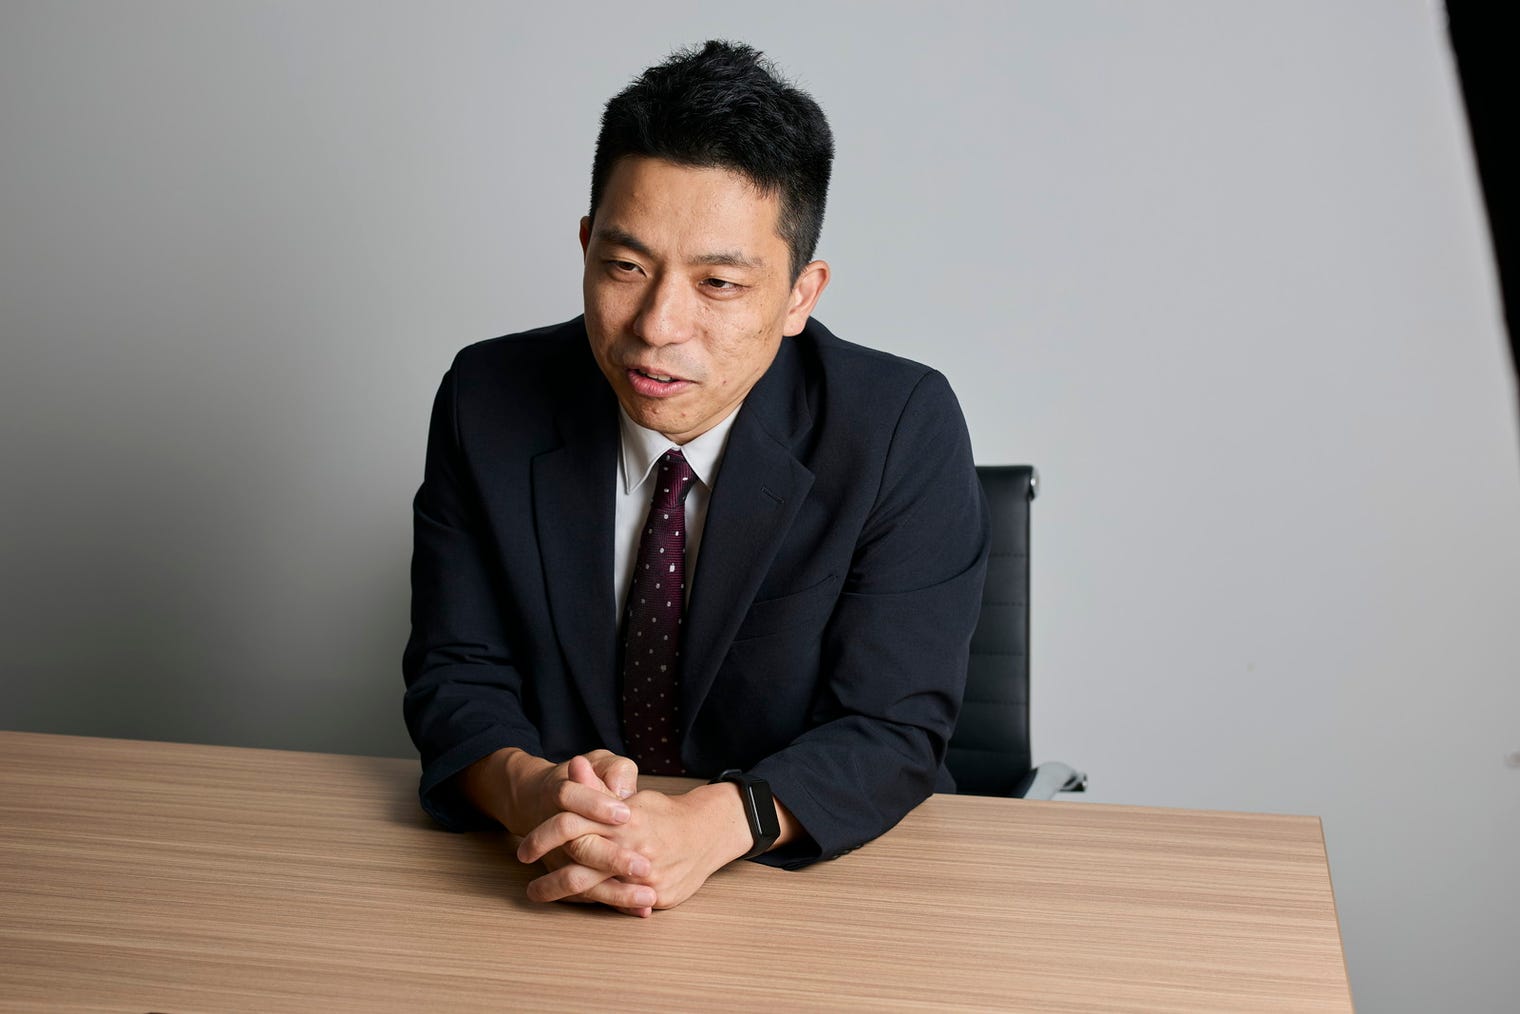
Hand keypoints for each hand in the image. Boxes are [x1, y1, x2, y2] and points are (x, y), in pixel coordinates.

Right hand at [462, 748, 654, 914]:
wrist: (545, 804)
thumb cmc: (587, 780)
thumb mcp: (600, 763)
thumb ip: (614, 771)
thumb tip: (623, 789)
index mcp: (559, 793)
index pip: (569, 797)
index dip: (596, 804)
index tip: (626, 813)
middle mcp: (553, 831)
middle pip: (578, 848)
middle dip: (612, 858)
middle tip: (645, 866)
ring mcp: (558, 859)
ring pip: (578, 881)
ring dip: (615, 891)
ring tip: (649, 895)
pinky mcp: (566, 880)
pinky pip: (587, 896)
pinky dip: (613, 904)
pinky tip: (642, 909)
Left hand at [518, 782, 753, 911]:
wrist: (708, 832)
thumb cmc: (663, 813)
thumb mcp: (630, 796)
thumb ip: (598, 785)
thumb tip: (573, 765)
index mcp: (623, 821)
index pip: (572, 827)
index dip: (544, 838)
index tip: (525, 851)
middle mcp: (633, 850)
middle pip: (579, 870)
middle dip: (550, 881)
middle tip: (529, 888)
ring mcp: (647, 877)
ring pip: (597, 892)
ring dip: (565, 897)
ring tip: (543, 899)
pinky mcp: (658, 896)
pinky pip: (622, 906)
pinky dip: (598, 905)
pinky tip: (580, 905)